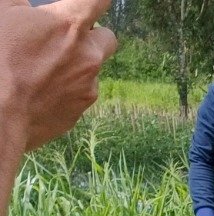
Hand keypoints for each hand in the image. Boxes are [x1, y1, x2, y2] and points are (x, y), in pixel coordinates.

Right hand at [0, 0, 118, 152]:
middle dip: (91, 35)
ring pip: (92, 69)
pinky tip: (39, 90)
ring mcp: (87, 86)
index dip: (93, 1)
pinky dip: (65, 90)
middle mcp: (88, 55)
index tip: (84, 5)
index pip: (98, 1)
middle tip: (63, 38)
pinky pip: (79, 94)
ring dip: (75, 65)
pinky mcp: (79, 111)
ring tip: (42, 68)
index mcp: (70, 25)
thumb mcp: (1, 14)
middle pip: (107, 36)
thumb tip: (26, 7)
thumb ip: (21, 6)